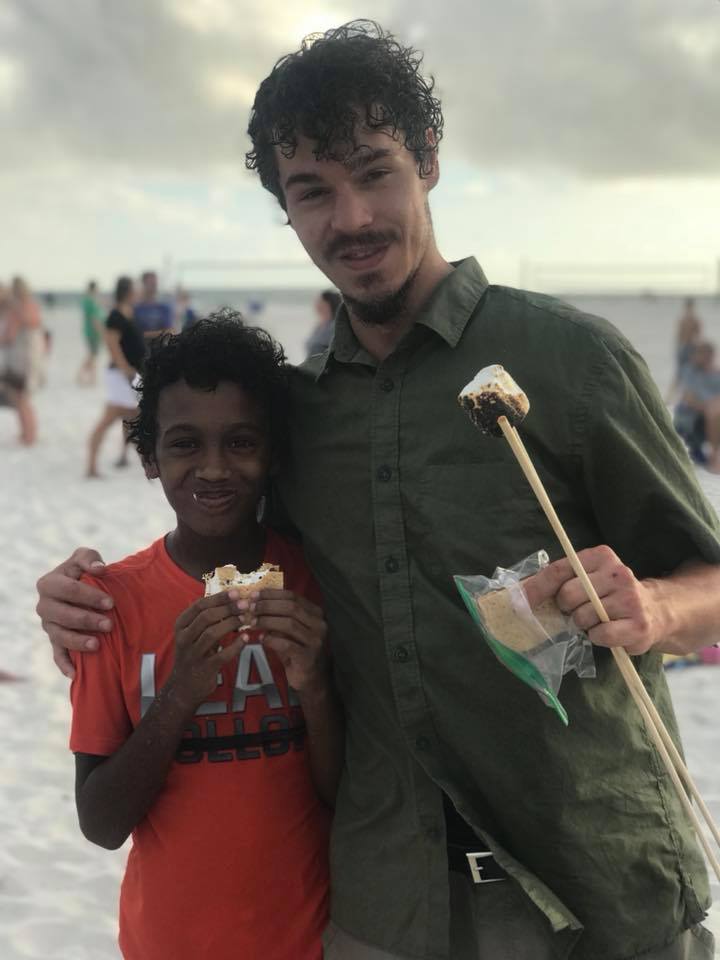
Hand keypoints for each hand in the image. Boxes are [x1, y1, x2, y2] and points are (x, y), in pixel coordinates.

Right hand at [36, 548, 113, 677]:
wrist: (83, 588)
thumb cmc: (85, 571)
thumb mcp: (86, 558)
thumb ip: (89, 558)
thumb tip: (99, 570)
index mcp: (49, 583)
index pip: (68, 590)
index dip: (89, 596)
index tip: (111, 602)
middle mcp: (44, 606)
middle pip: (64, 615)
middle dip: (87, 620)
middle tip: (109, 624)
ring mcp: (48, 626)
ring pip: (59, 636)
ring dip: (78, 642)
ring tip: (97, 645)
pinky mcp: (55, 641)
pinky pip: (57, 655)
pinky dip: (64, 665)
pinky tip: (75, 675)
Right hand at [166, 593, 247, 709]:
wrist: (183, 687)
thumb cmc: (194, 654)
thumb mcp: (194, 634)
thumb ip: (208, 618)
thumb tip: (232, 599)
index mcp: (181, 625)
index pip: (199, 606)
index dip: (219, 598)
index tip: (236, 592)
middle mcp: (184, 638)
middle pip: (206, 617)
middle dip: (227, 608)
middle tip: (245, 604)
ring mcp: (193, 654)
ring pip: (212, 633)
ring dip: (231, 624)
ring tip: (246, 618)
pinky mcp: (204, 669)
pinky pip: (222, 655)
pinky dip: (236, 646)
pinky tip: (246, 638)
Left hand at [242, 590, 328, 693]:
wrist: (309, 677)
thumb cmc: (296, 649)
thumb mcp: (288, 629)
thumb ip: (278, 616)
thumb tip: (255, 601)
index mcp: (315, 613)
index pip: (293, 596)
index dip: (272, 594)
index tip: (254, 595)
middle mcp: (319, 624)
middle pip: (291, 607)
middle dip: (268, 606)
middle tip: (251, 608)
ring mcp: (316, 640)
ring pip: (289, 624)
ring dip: (267, 621)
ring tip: (252, 623)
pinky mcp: (308, 656)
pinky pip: (287, 644)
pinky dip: (271, 640)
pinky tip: (261, 639)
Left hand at [522, 545, 659, 655]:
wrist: (657, 610)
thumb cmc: (610, 595)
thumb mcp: (587, 577)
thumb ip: (557, 579)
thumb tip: (518, 592)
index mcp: (601, 556)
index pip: (559, 570)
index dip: (537, 588)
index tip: (521, 603)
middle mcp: (618, 572)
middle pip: (568, 595)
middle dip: (566, 608)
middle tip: (578, 611)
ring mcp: (630, 598)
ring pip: (583, 617)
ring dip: (584, 624)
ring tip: (598, 620)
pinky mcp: (638, 624)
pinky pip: (600, 635)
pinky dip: (598, 637)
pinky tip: (609, 631)